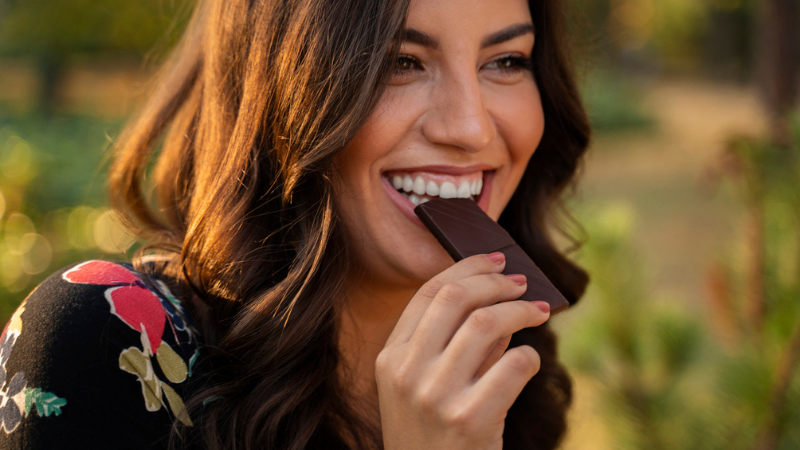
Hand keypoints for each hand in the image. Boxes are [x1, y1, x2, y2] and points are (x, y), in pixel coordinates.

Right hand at [375, 253, 550, 449]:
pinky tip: (530, 360)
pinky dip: (529, 356)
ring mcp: (437, 396)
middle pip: (456, 298)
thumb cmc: (432, 435)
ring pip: (487, 324)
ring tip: (538, 312)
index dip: (467, 268)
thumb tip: (498, 299)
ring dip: (520, 310)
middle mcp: (408, 373)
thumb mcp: (425, 388)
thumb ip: (454, 343)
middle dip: (496, 281)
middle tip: (521, 282)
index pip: (429, 293)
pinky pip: (514, 365)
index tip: (497, 260)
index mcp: (391, 358)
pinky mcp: (471, 419)